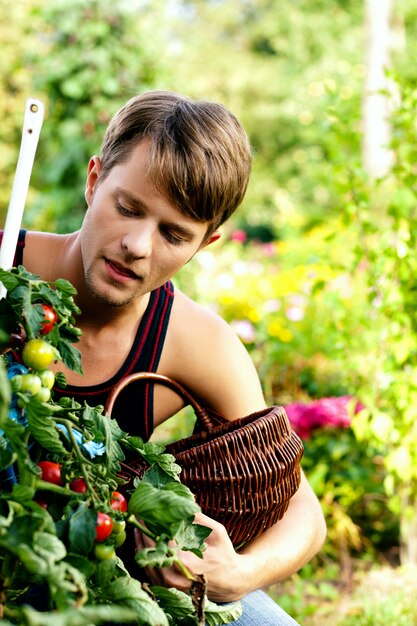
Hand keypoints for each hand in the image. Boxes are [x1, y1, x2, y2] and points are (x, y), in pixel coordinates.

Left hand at [135, 512, 252, 601]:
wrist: (232, 581)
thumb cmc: (225, 555)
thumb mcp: (217, 532)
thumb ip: (198, 519)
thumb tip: (182, 504)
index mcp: (186, 561)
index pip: (161, 540)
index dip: (151, 525)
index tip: (145, 512)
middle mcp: (175, 576)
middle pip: (150, 552)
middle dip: (142, 532)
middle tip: (137, 517)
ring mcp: (171, 584)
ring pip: (147, 564)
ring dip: (140, 545)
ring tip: (137, 528)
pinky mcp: (170, 588)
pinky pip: (151, 573)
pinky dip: (145, 558)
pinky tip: (143, 545)